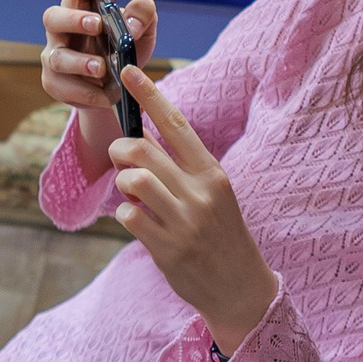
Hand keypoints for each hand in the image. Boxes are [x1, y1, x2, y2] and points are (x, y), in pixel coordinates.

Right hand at [42, 0, 156, 170]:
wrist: (113, 90)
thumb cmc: (122, 51)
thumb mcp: (142, 33)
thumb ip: (144, 18)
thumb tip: (134, 20)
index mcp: (81, 5)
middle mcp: (62, 28)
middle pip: (52, 16)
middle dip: (75, 20)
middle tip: (99, 26)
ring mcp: (54, 55)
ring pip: (56, 56)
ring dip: (80, 62)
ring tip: (102, 69)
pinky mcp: (54, 82)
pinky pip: (63, 86)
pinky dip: (88, 93)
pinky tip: (107, 95)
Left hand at [108, 66, 278, 354]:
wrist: (242, 289)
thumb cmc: (221, 235)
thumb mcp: (213, 195)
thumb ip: (183, 169)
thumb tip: (142, 137)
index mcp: (213, 173)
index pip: (176, 124)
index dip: (149, 95)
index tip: (128, 72)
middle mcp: (200, 192)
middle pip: (142, 149)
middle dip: (121, 150)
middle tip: (123, 163)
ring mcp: (184, 221)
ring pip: (133, 179)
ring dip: (123, 183)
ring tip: (134, 195)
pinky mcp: (168, 248)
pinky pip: (129, 215)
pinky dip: (126, 214)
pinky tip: (139, 222)